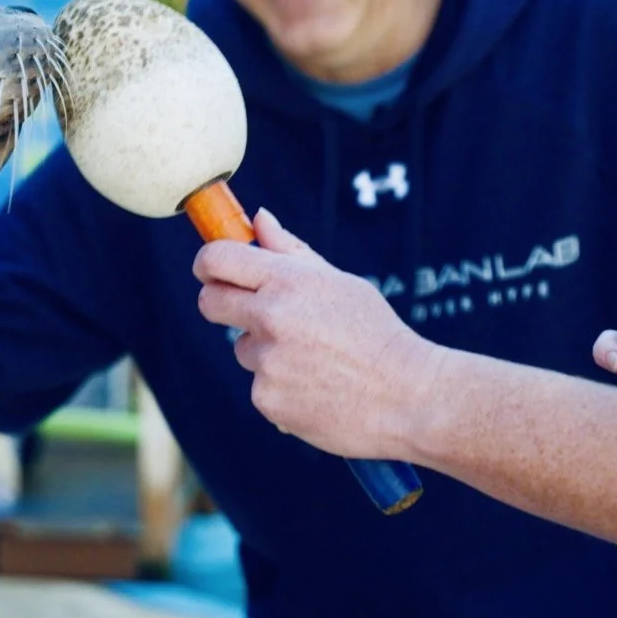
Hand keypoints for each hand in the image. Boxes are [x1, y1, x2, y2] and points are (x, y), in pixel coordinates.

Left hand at [193, 208, 440, 459]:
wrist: (408, 397)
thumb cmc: (376, 334)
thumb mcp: (340, 283)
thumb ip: (292, 252)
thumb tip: (258, 218)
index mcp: (288, 280)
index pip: (216, 258)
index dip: (208, 262)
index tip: (213, 268)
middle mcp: (271, 317)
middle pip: (209, 302)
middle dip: (220, 302)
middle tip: (249, 310)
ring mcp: (267, 361)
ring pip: (242, 348)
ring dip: (265, 350)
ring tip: (313, 360)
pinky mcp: (267, 399)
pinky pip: (259, 385)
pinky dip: (279, 387)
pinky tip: (316, 388)